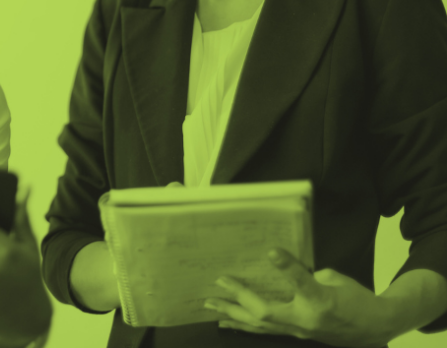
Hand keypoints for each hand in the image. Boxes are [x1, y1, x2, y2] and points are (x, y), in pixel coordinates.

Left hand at [204, 248, 393, 346]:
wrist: (375, 328)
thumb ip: (308, 274)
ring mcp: (299, 331)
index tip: (270, 251)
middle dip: (239, 298)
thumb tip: (282, 266)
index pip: (302, 282)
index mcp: (322, 300)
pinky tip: (226, 322)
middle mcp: (306, 319)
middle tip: (219, 281)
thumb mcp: (337, 279)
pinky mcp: (296, 334)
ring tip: (210, 305)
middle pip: (267, 312)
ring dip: (233, 314)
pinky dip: (243, 325)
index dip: (286, 266)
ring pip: (260, 325)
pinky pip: (264, 331)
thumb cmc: (356, 298)